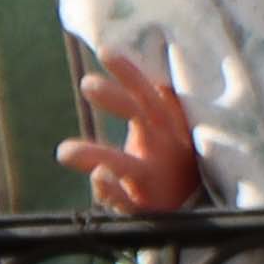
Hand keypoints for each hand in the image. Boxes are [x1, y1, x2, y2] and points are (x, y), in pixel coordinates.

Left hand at [64, 46, 206, 220]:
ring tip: (63, 152)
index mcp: (171, 126)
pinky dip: (112, 191)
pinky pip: (128, 202)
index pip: (151, 94)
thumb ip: (152, 98)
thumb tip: (125, 54)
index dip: (130, 73)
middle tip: (87, 84)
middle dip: (118, 99)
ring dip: (99, 156)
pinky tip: (97, 179)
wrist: (199, 212)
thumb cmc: (173, 160)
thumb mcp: (168, 127)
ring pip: (131, 166)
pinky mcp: (148, 209)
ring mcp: (158, 180)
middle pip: (146, 119)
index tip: (106, 51)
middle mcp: (168, 149)